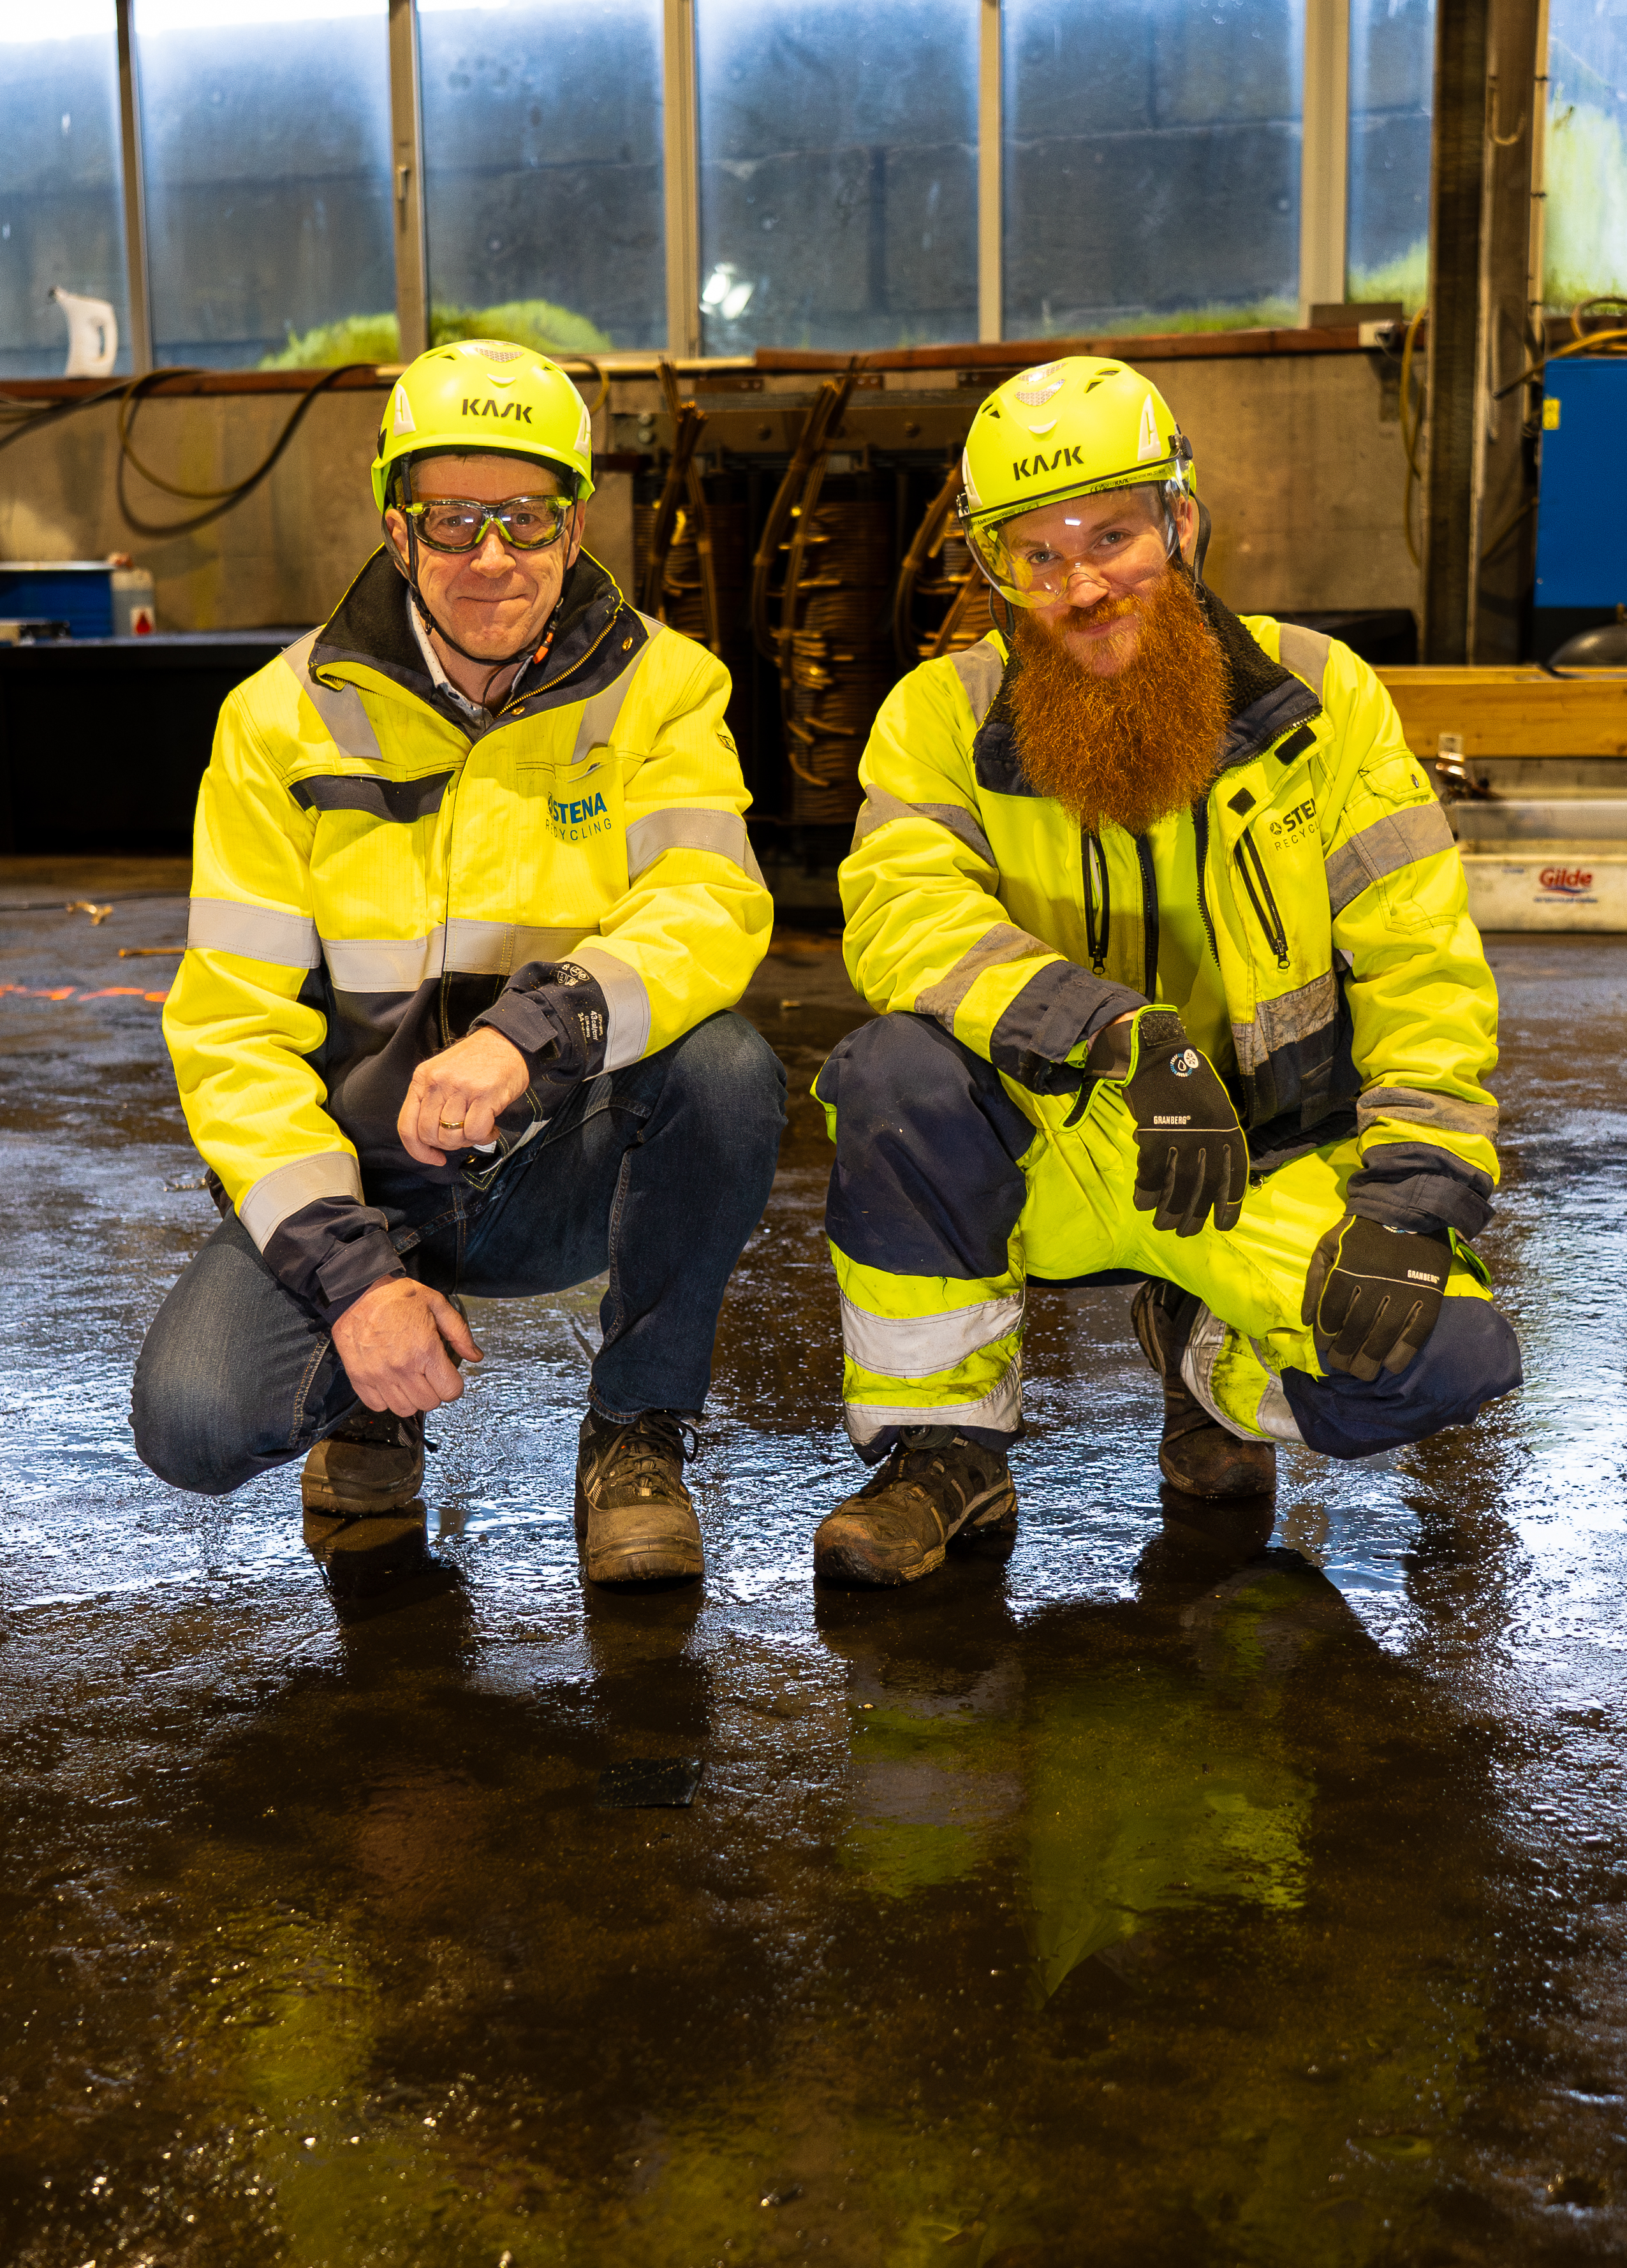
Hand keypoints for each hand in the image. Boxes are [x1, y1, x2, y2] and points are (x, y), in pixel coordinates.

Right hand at [331, 1277, 483, 1415]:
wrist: (357, 1291)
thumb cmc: (395, 1296)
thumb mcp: (437, 1304)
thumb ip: (460, 1332)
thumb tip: (475, 1355)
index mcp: (424, 1350)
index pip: (450, 1391)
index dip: (453, 1385)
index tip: (447, 1377)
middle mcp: (402, 1367)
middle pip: (429, 1404)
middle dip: (433, 1392)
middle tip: (428, 1375)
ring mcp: (378, 1375)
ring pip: (404, 1409)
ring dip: (410, 1398)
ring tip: (409, 1379)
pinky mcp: (359, 1377)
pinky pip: (377, 1405)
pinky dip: (385, 1399)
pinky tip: (390, 1381)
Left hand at [398, 1027, 529, 1166]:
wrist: (507, 1041)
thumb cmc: (476, 1062)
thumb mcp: (442, 1074)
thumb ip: (431, 1101)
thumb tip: (430, 1141)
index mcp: (422, 1078)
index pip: (407, 1126)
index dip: (418, 1150)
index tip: (433, 1157)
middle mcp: (437, 1082)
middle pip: (429, 1135)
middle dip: (448, 1144)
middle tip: (463, 1135)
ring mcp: (460, 1088)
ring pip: (452, 1137)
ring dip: (467, 1140)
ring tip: (478, 1128)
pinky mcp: (484, 1095)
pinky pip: (475, 1132)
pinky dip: (484, 1136)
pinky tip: (491, 1126)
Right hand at [1106, 1007, 1247, 1235]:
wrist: (1157, 1055)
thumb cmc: (1186, 1082)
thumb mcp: (1215, 1108)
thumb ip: (1216, 1140)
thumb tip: (1209, 1176)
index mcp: (1228, 1131)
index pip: (1233, 1178)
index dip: (1228, 1206)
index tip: (1223, 1225)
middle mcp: (1210, 1138)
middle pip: (1203, 1188)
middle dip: (1193, 1216)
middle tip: (1183, 1232)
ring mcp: (1183, 1138)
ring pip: (1176, 1187)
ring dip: (1168, 1211)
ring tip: (1162, 1225)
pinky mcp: (1155, 1136)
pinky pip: (1150, 1174)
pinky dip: (1145, 1191)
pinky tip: (1141, 1202)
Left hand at [1304, 1211, 1450, 1379]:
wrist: (1406, 1210)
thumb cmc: (1359, 1233)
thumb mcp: (1326, 1247)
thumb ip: (1314, 1283)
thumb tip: (1307, 1322)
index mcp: (1345, 1272)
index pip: (1330, 1317)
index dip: (1325, 1338)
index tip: (1326, 1349)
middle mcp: (1373, 1285)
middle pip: (1355, 1332)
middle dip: (1345, 1355)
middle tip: (1342, 1365)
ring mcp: (1403, 1292)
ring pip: (1383, 1337)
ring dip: (1370, 1360)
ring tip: (1362, 1371)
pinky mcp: (1428, 1296)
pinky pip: (1416, 1332)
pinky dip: (1402, 1353)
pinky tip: (1391, 1365)